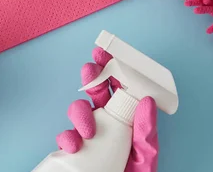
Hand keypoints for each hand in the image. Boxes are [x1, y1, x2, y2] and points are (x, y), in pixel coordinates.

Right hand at [55, 47, 158, 171]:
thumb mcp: (146, 160)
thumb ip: (147, 135)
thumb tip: (147, 103)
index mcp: (127, 123)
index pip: (121, 90)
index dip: (112, 69)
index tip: (106, 52)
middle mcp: (107, 126)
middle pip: (96, 94)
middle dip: (91, 78)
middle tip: (90, 70)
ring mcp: (89, 138)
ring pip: (78, 111)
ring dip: (79, 112)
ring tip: (87, 130)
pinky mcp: (73, 152)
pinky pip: (65, 137)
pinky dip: (67, 137)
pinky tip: (75, 145)